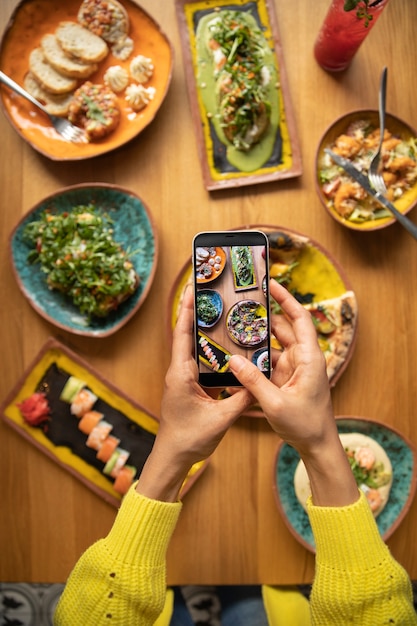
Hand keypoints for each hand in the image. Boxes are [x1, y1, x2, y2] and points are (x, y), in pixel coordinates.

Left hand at [136, 285, 252, 501]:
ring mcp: (184, 380)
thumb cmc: (189, 439)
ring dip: (203, 330)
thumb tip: (259, 380)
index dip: (187, 310)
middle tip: (209, 292)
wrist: (173, 458)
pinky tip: (226, 347)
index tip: (193, 288)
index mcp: (181, 374)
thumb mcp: (220, 419)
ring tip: (219, 311)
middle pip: (187, 335)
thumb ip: (241, 399)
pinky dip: (212, 352)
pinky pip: (202, 364)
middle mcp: (179, 372)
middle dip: (196, 312)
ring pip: (194, 348)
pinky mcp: (190, 388)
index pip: (183, 335)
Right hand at [229, 280, 358, 506]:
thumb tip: (232, 361)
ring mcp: (292, 369)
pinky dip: (253, 359)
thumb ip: (253, 381)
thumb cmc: (305, 424)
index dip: (286, 299)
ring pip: (271, 346)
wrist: (316, 445)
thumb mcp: (275, 403)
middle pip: (282, 328)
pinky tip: (236, 357)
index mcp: (308, 358)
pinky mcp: (284, 380)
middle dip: (263, 316)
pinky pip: (267, 363)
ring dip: (255, 339)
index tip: (270, 284)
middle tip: (242, 304)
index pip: (299, 319)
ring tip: (234, 327)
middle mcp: (301, 358)